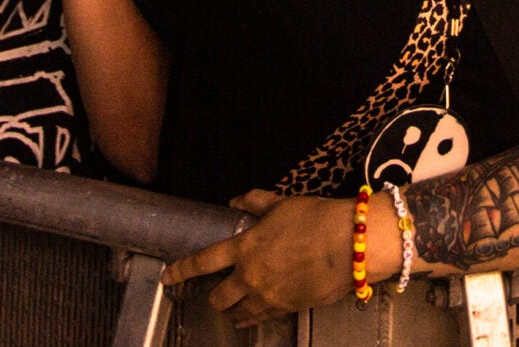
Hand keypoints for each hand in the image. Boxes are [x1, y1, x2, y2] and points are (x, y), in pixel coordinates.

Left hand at [166, 191, 355, 324]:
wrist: (350, 244)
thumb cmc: (316, 218)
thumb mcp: (282, 203)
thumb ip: (255, 203)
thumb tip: (237, 200)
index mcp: (244, 248)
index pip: (202, 261)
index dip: (181, 270)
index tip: (168, 277)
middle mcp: (250, 276)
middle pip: (219, 298)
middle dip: (214, 298)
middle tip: (215, 295)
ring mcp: (268, 296)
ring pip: (240, 313)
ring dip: (234, 312)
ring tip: (233, 312)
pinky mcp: (288, 308)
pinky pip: (263, 318)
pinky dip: (255, 318)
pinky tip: (255, 317)